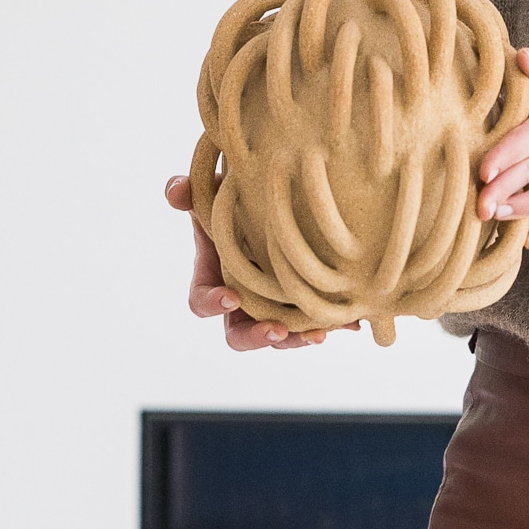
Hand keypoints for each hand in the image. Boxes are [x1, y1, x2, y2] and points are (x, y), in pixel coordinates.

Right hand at [165, 173, 353, 349]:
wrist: (282, 194)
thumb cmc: (241, 194)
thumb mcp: (214, 189)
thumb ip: (190, 189)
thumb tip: (176, 192)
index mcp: (216, 275)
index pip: (203, 301)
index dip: (212, 303)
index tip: (230, 295)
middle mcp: (245, 297)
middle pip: (239, 335)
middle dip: (257, 337)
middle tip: (276, 330)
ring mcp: (276, 303)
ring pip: (282, 336)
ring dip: (299, 338)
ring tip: (319, 333)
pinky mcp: (307, 301)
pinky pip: (318, 320)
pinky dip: (335, 323)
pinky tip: (353, 321)